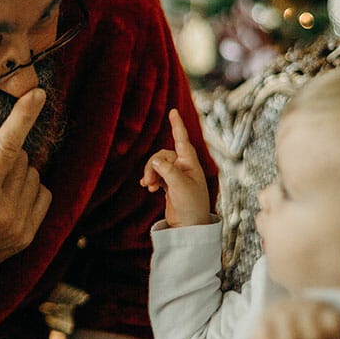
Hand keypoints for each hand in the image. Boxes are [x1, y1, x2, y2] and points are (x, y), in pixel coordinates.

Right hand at [0, 88, 51, 329]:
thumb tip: (1, 133)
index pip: (6, 146)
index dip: (23, 117)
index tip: (37, 94)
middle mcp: (3, 214)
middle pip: (21, 158)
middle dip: (3, 155)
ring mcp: (18, 229)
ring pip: (34, 174)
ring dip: (16, 172)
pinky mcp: (26, 239)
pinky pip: (43, 194)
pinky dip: (28, 188)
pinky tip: (4, 199)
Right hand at [140, 109, 209, 226]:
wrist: (189, 227)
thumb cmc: (190, 206)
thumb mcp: (179, 186)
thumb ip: (167, 170)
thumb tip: (155, 161)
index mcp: (190, 163)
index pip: (182, 140)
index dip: (177, 125)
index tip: (173, 111)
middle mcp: (184, 167)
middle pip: (162, 155)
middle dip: (152, 165)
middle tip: (148, 182)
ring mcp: (176, 176)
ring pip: (157, 165)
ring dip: (150, 173)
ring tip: (148, 186)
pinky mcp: (170, 185)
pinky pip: (157, 174)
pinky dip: (151, 179)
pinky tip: (148, 188)